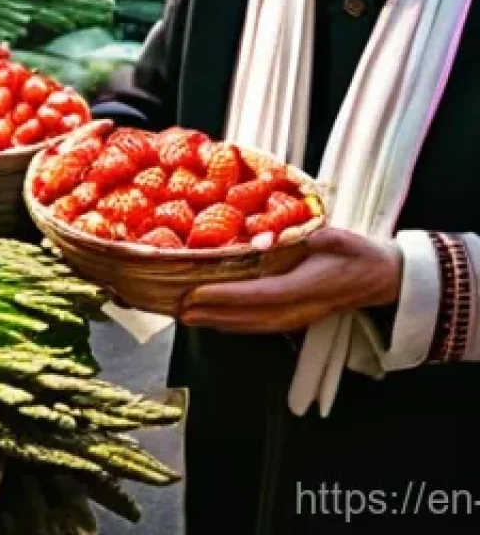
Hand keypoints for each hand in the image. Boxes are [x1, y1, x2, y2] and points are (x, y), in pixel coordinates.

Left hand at [178, 228, 402, 333]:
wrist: (383, 278)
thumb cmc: (357, 253)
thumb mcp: (332, 235)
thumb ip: (302, 235)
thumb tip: (265, 238)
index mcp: (306, 287)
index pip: (258, 295)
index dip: (225, 296)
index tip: (196, 294)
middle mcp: (298, 309)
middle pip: (248, 318)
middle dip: (211, 314)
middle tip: (178, 309)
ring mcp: (296, 317)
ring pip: (251, 326)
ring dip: (218, 322)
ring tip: (187, 316)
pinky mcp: (294, 317)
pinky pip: (258, 325)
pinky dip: (233, 323)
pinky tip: (214, 319)